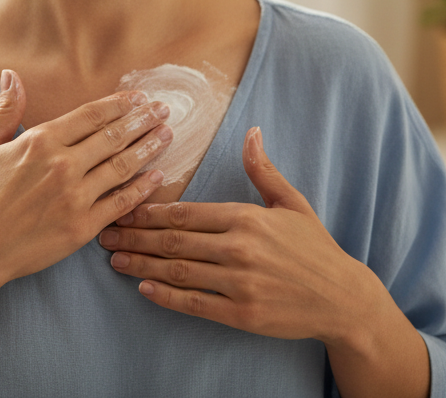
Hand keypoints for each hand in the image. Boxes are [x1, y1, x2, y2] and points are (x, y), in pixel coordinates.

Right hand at [0, 70, 172, 292]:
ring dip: (148, 148)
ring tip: (167, 136)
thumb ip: (5, 111)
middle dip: (142, 120)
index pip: (91, 115)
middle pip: (114, 136)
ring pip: (123, 166)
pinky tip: (157, 177)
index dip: (119, 104)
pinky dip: (142, 189)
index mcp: (40, 142)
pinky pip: (121, 203)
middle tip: (164, 111)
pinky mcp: (82, 227)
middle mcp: (62, 165)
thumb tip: (10, 75)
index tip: (139, 98)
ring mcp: (75, 197)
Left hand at [98, 127, 392, 347]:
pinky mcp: (242, 314)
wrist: (341, 297)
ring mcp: (240, 283)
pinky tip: (144, 288)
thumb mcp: (291, 202)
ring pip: (178, 271)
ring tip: (114, 259)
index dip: (150, 210)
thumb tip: (251, 131)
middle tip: (104, 234)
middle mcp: (239, 249)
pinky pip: (195, 304)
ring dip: (141, 264)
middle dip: (135, 235)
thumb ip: (263, 170)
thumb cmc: (315, 247)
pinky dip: (166, 296)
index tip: (123, 207)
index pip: (186, 211)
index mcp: (246, 218)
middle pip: (174, 240)